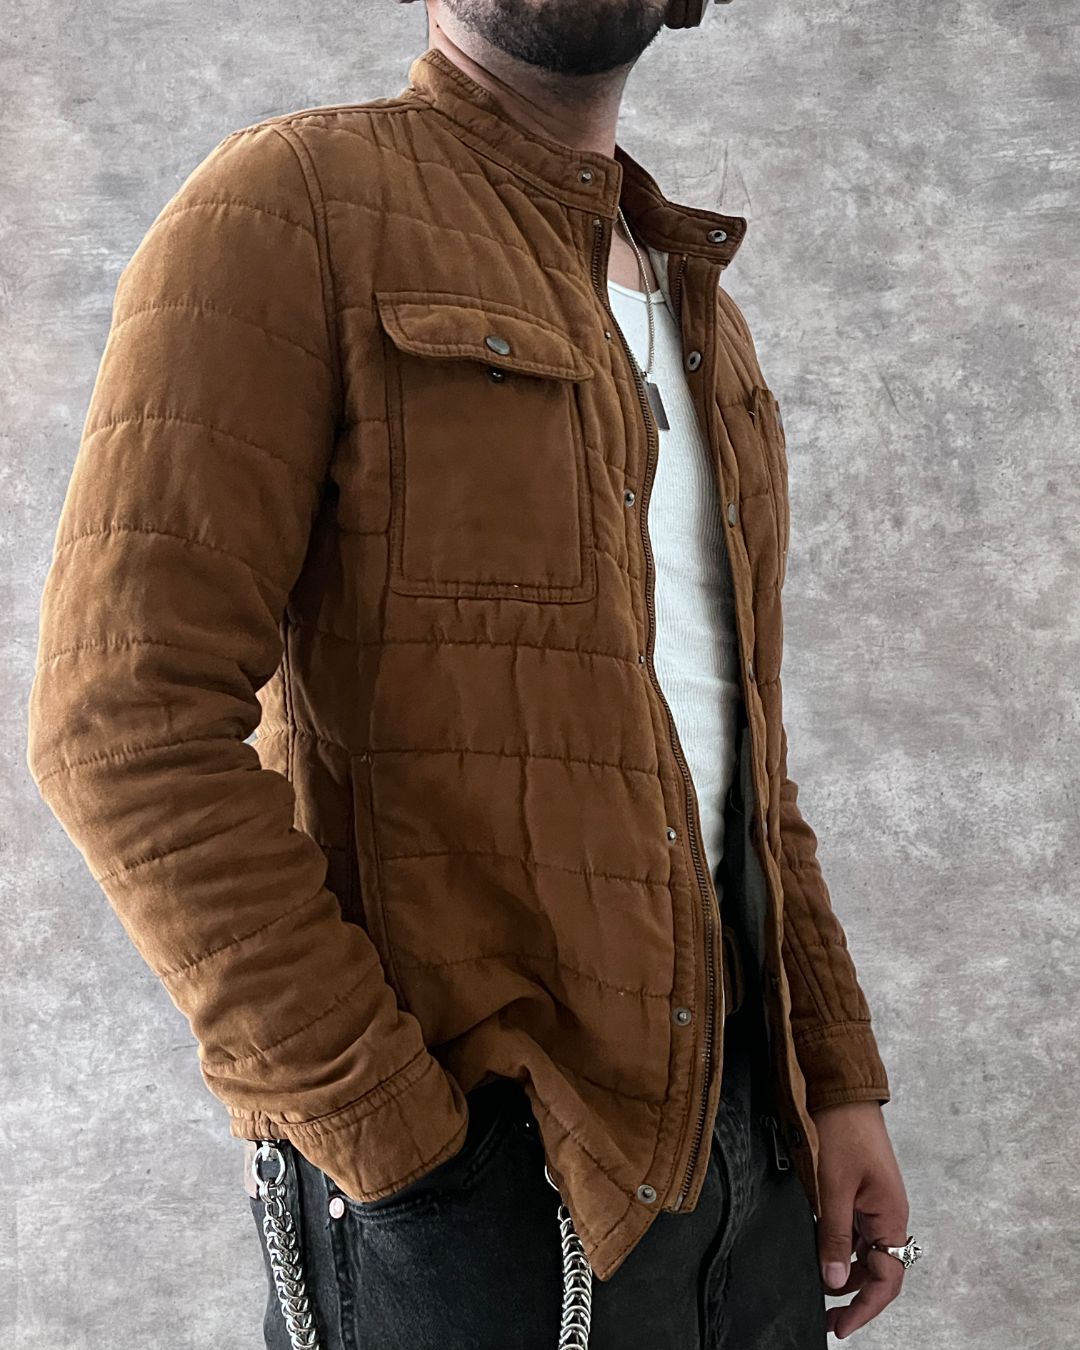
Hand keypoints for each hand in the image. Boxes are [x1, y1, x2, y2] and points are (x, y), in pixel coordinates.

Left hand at [811, 1100, 909, 1338]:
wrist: (841, 1090)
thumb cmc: (842, 1131)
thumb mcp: (832, 1187)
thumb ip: (834, 1235)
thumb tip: (834, 1282)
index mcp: (891, 1217)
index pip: (887, 1280)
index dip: (865, 1308)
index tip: (840, 1327)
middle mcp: (888, 1215)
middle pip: (877, 1270)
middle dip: (853, 1295)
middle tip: (824, 1315)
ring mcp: (875, 1204)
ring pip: (864, 1252)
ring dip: (844, 1271)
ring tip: (817, 1285)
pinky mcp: (861, 1192)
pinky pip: (854, 1230)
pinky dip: (839, 1246)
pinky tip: (819, 1250)